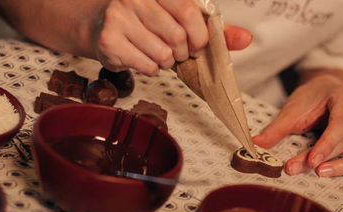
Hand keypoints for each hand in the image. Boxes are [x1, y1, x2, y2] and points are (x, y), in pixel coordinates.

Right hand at [93, 0, 251, 75]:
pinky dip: (151, 69)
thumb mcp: (177, 15)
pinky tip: (142, 57)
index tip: (197, 44)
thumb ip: (212, 27)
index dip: (199, 35)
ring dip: (166, 61)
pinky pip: (147, 66)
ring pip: (163, 54)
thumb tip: (245, 39)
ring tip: (158, 53)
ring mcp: (119, 18)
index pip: (188, 11)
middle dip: (182, 52)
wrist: (98, 24)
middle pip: (177, 36)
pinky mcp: (109, 41)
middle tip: (177, 52)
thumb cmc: (142, 20)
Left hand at [252, 73, 342, 178]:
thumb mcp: (293, 109)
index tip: (311, 161)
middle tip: (301, 169)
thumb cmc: (313, 99)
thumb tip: (255, 145)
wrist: (330, 90)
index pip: (341, 124)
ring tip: (324, 174)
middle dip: (326, 158)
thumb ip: (276, 128)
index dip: (326, 145)